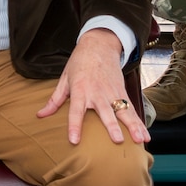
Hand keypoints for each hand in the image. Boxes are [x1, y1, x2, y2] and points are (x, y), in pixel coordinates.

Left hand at [38, 28, 147, 145]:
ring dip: (133, 127)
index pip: (75, 111)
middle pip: (105, 112)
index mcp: (80, 90)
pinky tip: (145, 137)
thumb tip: (40, 116)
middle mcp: (97, 93)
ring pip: (124, 112)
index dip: (74, 126)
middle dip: (112, 127)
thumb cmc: (79, 64)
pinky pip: (132, 110)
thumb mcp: (64, 79)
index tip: (75, 140)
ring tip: (139, 140)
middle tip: (117, 140)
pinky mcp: (122, 92)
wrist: (99, 45)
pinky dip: (139, 123)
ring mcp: (112, 93)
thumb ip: (54, 100)